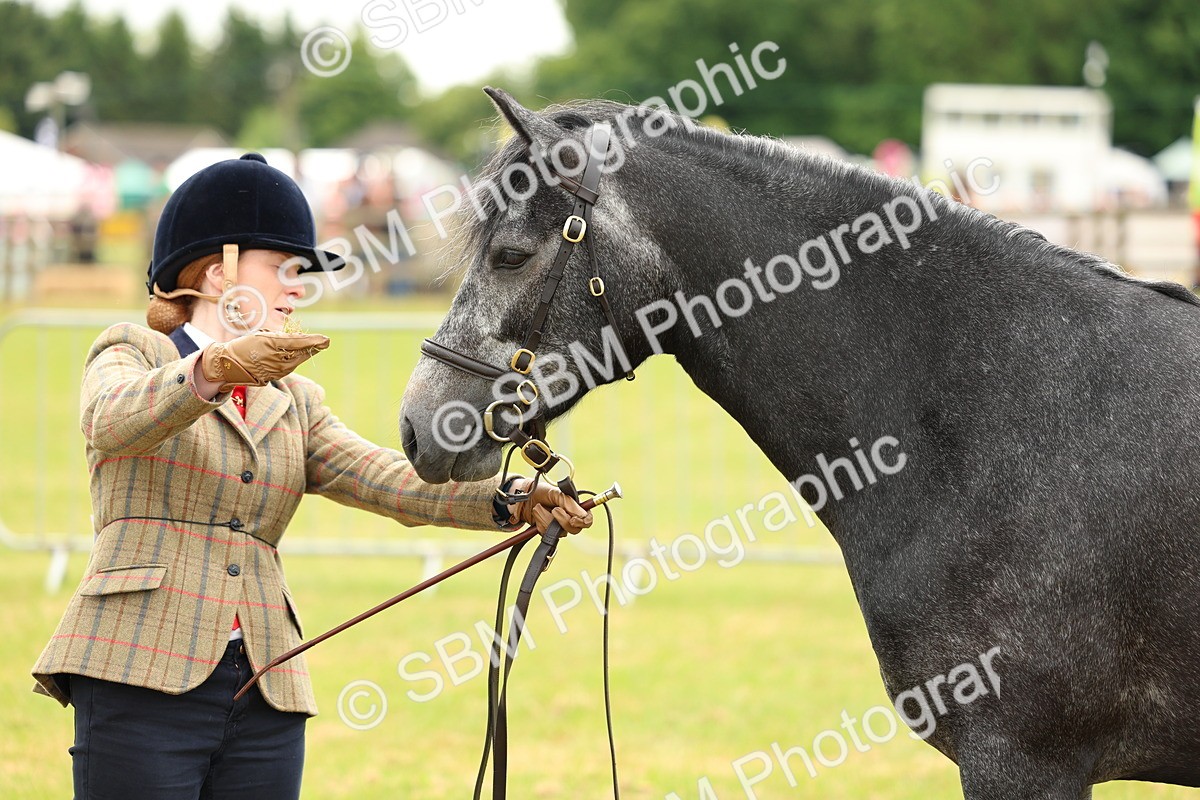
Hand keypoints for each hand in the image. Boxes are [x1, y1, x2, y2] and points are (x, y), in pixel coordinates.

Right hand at [200, 331, 329, 392]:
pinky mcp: (278, 375)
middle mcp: (279, 360)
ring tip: (298, 345)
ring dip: (303, 351)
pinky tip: (289, 354)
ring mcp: (280, 370)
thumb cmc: (245, 346)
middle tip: (324, 341)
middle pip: (303, 352)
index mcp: (275, 346)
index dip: (315, 341)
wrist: (230, 365)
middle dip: (313, 346)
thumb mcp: (263, 336)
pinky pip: (291, 365)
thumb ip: (284, 337)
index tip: (327, 339)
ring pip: (298, 359)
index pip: (300, 342)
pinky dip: (294, 358)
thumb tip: (303, 340)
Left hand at [509, 478, 592, 534]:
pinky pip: (547, 534)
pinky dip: (540, 523)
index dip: (583, 521)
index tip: (573, 519)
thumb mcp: (555, 492)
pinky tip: (537, 515)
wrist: (524, 498)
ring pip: (559, 532)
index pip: (587, 520)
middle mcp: (569, 519)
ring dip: (546, 519)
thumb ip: (568, 502)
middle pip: (575, 530)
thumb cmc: (541, 492)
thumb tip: (581, 514)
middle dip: (562, 520)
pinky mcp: (547, 532)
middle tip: (554, 510)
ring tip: (540, 508)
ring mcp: (558, 527)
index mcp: (575, 508)